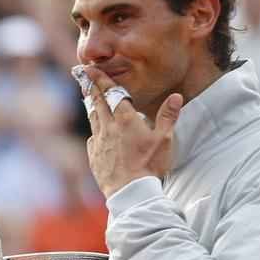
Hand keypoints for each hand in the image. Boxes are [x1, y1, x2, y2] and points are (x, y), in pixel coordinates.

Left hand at [82, 66, 181, 197]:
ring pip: (92, 118)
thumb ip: (168, 116)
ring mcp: (98, 142)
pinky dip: (94, 130)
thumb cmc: (149, 165)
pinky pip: (92, 138)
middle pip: (97, 102)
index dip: (101, 79)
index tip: (91, 68)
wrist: (130, 191)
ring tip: (88, 97)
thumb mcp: (164, 140)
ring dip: (91, 105)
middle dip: (91, 87)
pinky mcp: (94, 156)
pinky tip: (95, 131)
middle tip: (83, 75)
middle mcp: (108, 127)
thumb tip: (176, 96)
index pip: (111, 93)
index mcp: (125, 119)